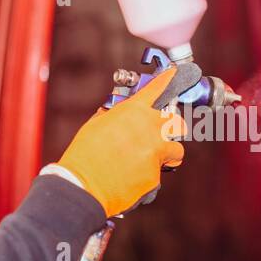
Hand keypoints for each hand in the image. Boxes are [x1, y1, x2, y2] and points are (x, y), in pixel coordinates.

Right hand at [57, 66, 187, 216]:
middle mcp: (149, 128)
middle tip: (163, 134)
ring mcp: (155, 152)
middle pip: (177, 122)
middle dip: (173, 128)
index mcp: (133, 111)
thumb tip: (119, 113)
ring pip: (176, 150)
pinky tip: (132, 178)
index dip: (167, 80)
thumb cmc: (84, 155)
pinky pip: (159, 173)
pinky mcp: (155, 175)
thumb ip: (114, 116)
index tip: (175, 74)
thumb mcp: (95, 125)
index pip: (156, 89)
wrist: (83, 185)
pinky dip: (148, 175)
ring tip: (151, 159)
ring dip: (168, 154)